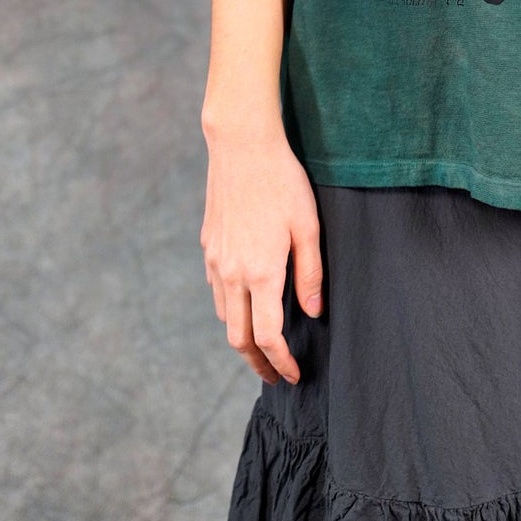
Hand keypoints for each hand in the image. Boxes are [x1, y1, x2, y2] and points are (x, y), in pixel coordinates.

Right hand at [200, 121, 323, 384]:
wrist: (242, 146)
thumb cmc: (282, 182)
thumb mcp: (308, 226)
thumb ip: (310, 273)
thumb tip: (312, 313)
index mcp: (261, 273)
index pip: (268, 336)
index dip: (281, 362)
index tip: (293, 374)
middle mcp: (232, 273)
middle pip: (238, 338)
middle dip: (257, 362)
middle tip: (275, 374)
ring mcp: (216, 260)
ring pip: (223, 316)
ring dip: (241, 337)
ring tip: (262, 344)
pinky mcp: (208, 246)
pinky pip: (216, 290)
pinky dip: (230, 308)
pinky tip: (245, 303)